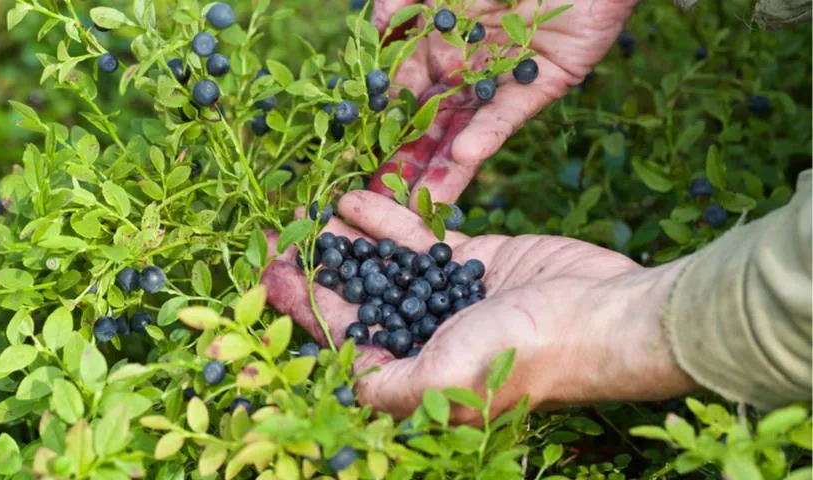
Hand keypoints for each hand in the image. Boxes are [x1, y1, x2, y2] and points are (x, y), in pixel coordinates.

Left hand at [263, 191, 696, 422]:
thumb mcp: (446, 379)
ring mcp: (447, 296)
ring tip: (311, 213)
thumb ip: (388, 385)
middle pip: (358, 300)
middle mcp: (426, 337)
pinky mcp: (472, 261)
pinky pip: (421, 238)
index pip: (343, 341)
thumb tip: (341, 388)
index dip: (303, 312)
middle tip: (281, 238)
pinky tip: (355, 199)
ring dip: (347, 241)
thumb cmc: (525, 354)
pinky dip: (389, 219)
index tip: (269, 277)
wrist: (601, 312)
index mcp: (415, 375)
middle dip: (318, 272)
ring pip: (384, 265)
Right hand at [367, 0, 638, 206]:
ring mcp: (501, 81)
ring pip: (465, 130)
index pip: (404, 91)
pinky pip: (508, 115)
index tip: (364, 152)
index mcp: (439, 44)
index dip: (384, 120)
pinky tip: (464, 155)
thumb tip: (376, 28)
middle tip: (381, 197)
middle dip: (406, 159)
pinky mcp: (539, 86)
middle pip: (430, 122)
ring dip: (442, 166)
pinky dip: (487, 134)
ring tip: (420, 202)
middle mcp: (467, 69)